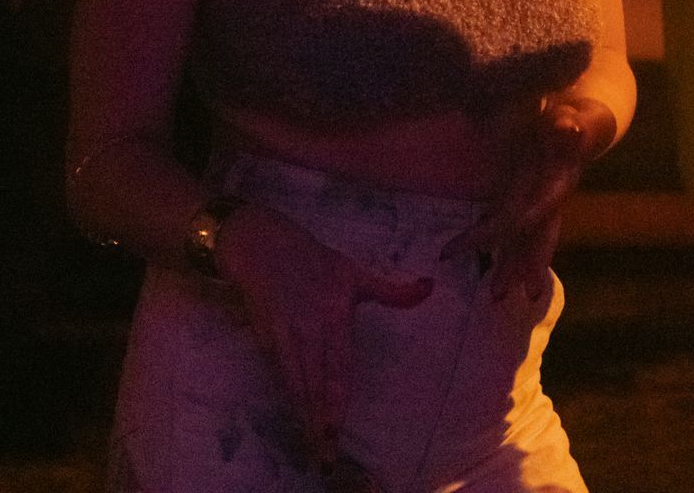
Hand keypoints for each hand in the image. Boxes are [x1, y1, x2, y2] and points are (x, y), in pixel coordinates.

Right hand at [213, 203, 432, 468]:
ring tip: (312, 442)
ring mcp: (285, 332)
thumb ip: (392, 290)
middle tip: (325, 450)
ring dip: (303, 412)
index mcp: (335, 311)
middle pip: (314, 380)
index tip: (337, 423)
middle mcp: (310, 326)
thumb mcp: (355, 273)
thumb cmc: (315, 261)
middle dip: (318, 417)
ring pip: (295, 381)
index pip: (338, 363)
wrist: (262, 244)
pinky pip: (278, 370)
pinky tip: (295, 413)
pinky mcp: (266, 335)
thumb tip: (430, 286)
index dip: (335, 395)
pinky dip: (286, 393)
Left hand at [445, 97, 610, 301]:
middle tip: (501, 296)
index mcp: (558, 186)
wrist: (577, 127)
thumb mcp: (571, 119)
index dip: (520, 223)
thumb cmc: (573, 122)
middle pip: (534, 240)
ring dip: (508, 266)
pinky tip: (474, 248)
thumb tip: (566, 127)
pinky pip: (505, 225)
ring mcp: (534, 205)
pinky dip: (491, 239)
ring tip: (495, 295)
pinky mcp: (521, 198)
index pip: (538, 209)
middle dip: (520, 268)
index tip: (495, 234)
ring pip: (520, 241)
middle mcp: (547, 203)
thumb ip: (569, 126)